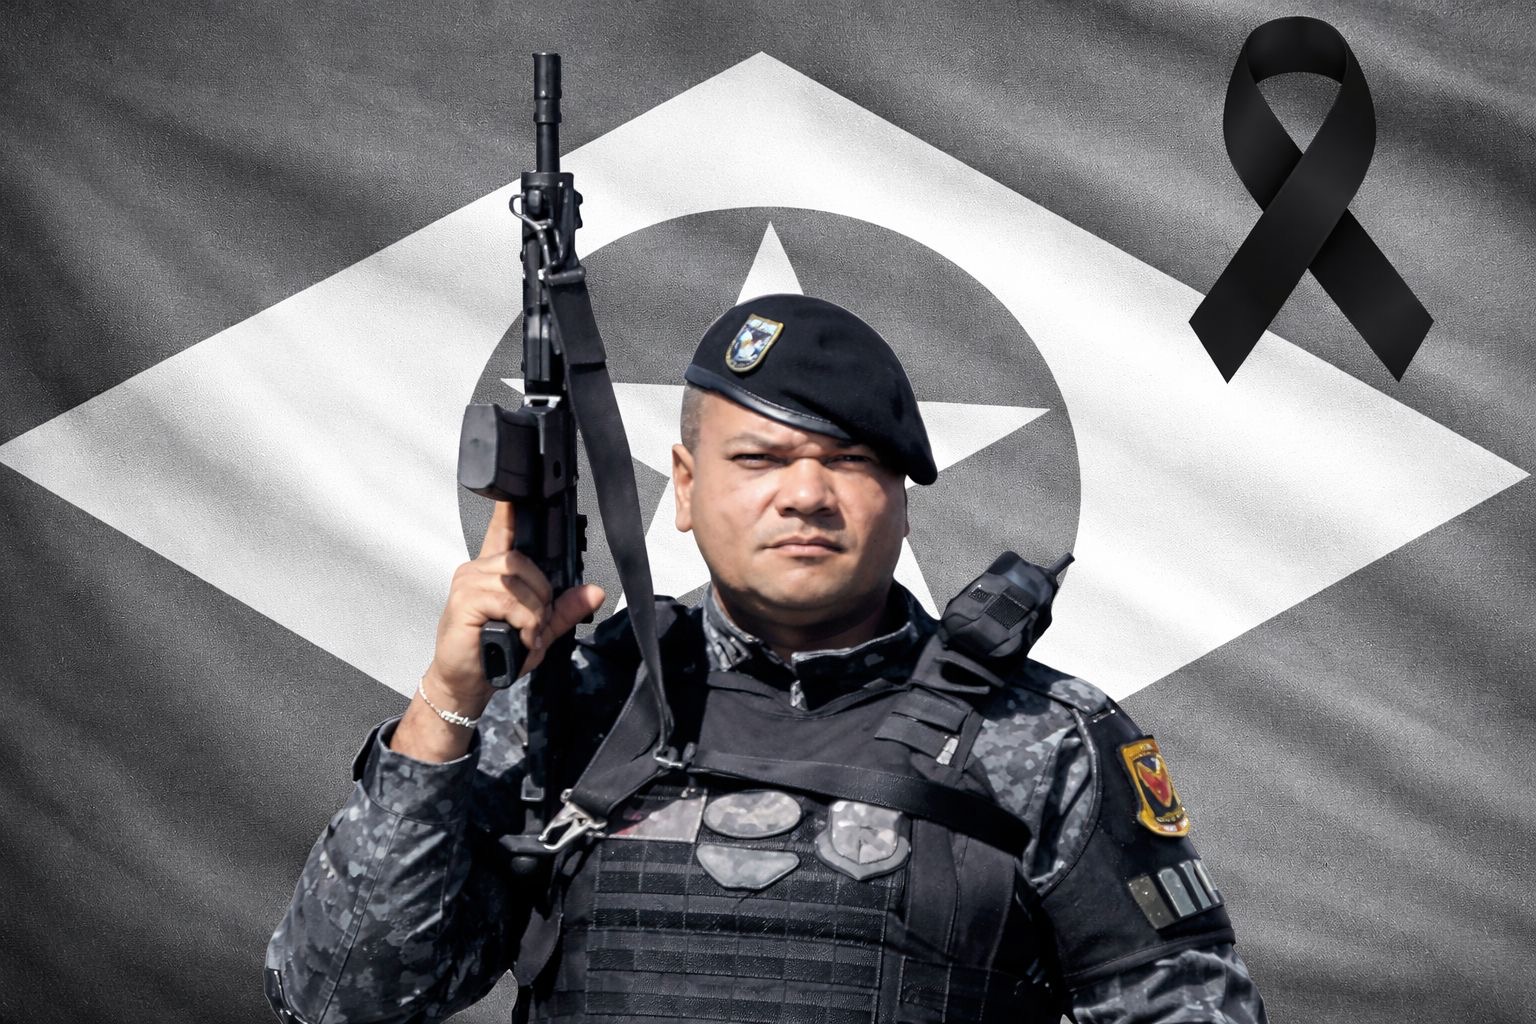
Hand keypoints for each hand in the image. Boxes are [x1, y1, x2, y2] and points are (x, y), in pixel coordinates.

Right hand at [427, 499, 605, 707]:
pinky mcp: (464, 601)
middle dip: (541, 593)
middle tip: (536, 623)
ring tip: (527, 635)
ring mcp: (468, 584)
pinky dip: (524, 622)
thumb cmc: (493, 657)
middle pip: (522, 559)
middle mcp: (477, 571)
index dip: (509, 511)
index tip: (515, 493)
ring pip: (517, 581)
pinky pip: (509, 601)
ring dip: (533, 613)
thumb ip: (563, 609)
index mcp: (492, 573)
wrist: (466, 684)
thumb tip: (594, 592)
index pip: (502, 531)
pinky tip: (519, 638)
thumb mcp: (538, 631)